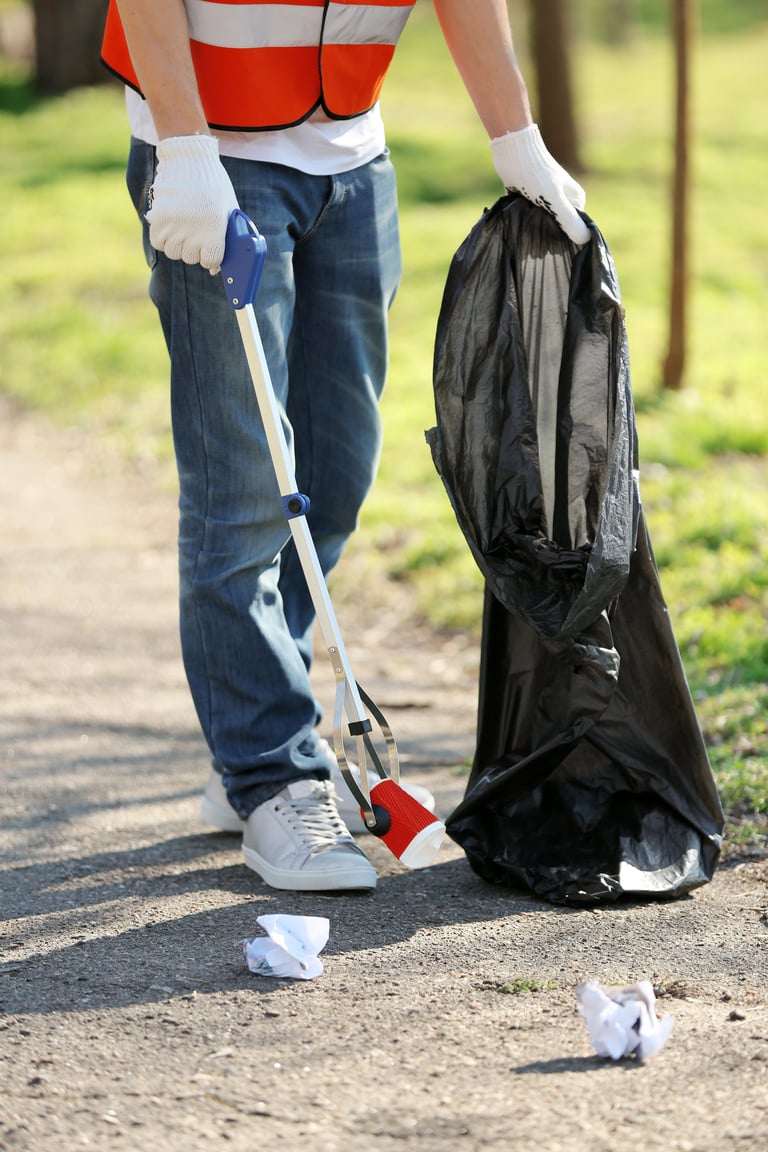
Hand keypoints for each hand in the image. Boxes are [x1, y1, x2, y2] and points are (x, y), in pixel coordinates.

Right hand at [146, 134, 239, 272]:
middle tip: (196, 232)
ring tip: (183, 228)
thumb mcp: (229, 209)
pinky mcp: (158, 218)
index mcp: (215, 228)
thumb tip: (217, 269)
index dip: (211, 257)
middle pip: (190, 258)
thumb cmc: (214, 186)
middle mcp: (194, 230)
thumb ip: (227, 238)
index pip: (210, 261)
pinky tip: (170, 227)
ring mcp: (174, 225)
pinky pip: (158, 242)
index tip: (210, 249)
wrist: (190, 159)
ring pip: (174, 252)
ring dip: (178, 245)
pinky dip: (163, 238)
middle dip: (194, 249)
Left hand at [491, 124, 589, 245]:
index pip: (573, 229)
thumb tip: (585, 240)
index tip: (547, 242)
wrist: (512, 150)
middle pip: (558, 227)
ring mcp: (547, 198)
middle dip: (547, 234)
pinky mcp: (531, 197)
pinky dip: (525, 221)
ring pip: (543, 222)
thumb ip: (569, 219)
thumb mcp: (554, 199)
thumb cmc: (535, 174)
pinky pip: (531, 216)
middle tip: (532, 237)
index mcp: (576, 200)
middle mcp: (564, 200)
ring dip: (534, 229)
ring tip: (525, 229)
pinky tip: (518, 223)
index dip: (562, 239)